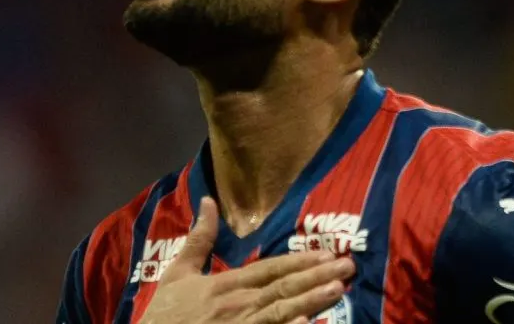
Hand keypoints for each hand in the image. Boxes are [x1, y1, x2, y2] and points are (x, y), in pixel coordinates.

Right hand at [138, 197, 354, 323]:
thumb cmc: (164, 314)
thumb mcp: (177, 273)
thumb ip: (199, 239)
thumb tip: (208, 200)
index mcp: (225, 285)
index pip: (270, 269)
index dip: (299, 261)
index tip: (326, 253)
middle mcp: (237, 306)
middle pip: (283, 289)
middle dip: (318, 277)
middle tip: (349, 266)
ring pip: (282, 313)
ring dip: (311, 302)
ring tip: (338, 290)